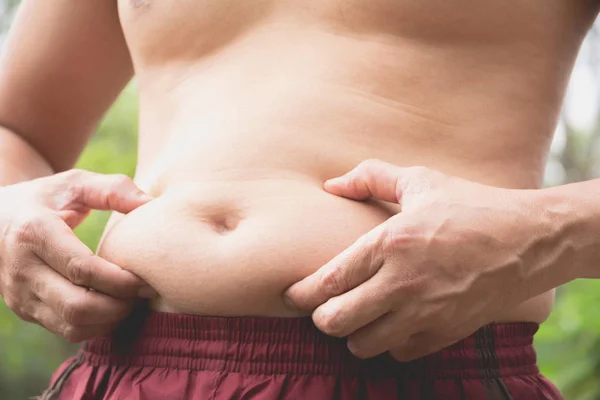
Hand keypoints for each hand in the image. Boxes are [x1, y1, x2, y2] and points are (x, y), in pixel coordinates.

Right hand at [0, 169, 156, 341]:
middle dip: (119, 305)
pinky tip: (114, 307)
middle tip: (145, 292)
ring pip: (72, 326)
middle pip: (77, 306)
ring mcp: (20, 294)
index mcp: (34, 232)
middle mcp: (22, 269)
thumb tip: (150, 203)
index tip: (147, 279)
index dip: (120, 280)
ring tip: (132, 300)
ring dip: (110, 319)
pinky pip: (66, 330)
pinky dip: (97, 326)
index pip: (82, 269)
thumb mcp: (74, 183)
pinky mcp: (25, 310)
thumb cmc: (45, 198)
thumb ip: (113, 189)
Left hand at [284, 159, 556, 360]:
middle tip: (325, 307)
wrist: (528, 241)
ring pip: (363, 345)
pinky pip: (398, 353)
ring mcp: (424, 313)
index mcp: (389, 244)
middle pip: (336, 322)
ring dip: (353, 333)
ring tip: (358, 316)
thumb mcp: (420, 180)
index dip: (300, 293)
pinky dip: (388, 343)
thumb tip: (332, 184)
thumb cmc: (471, 206)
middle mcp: (401, 284)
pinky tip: (392, 323)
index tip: (291, 295)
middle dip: (322, 318)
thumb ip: (371, 178)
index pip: (328, 281)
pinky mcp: (444, 333)